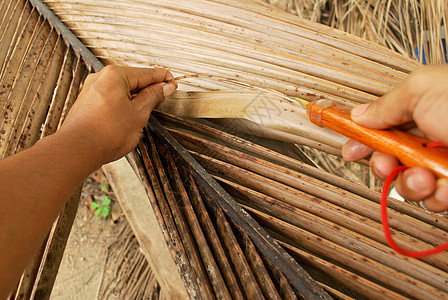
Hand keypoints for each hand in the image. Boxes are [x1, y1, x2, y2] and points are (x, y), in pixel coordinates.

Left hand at [59, 65, 176, 164]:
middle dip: (149, 89)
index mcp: (115, 75)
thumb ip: (153, 97)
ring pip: (121, 90)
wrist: (77, 150)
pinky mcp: (87, 103)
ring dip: (135, 98)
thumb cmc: (104, 134)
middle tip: (164, 98)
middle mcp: (100, 78)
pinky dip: (123, 104)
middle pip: (133, 79)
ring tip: (146, 112)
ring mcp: (91, 90)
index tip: (173, 84)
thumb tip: (165, 87)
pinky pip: (110, 98)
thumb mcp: (139, 114)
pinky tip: (128, 117)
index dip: (163, 79)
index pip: (146, 73)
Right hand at [342, 65, 447, 211]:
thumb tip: (359, 115)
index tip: (348, 150)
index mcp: (422, 110)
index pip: (382, 127)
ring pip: (407, 183)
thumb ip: (385, 104)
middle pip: (389, 158)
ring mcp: (444, 164)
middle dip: (381, 165)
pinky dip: (435, 196)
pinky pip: (433, 200)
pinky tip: (445, 187)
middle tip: (384, 164)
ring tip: (424, 177)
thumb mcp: (422, 90)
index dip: (362, 139)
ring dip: (409, 183)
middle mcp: (431, 138)